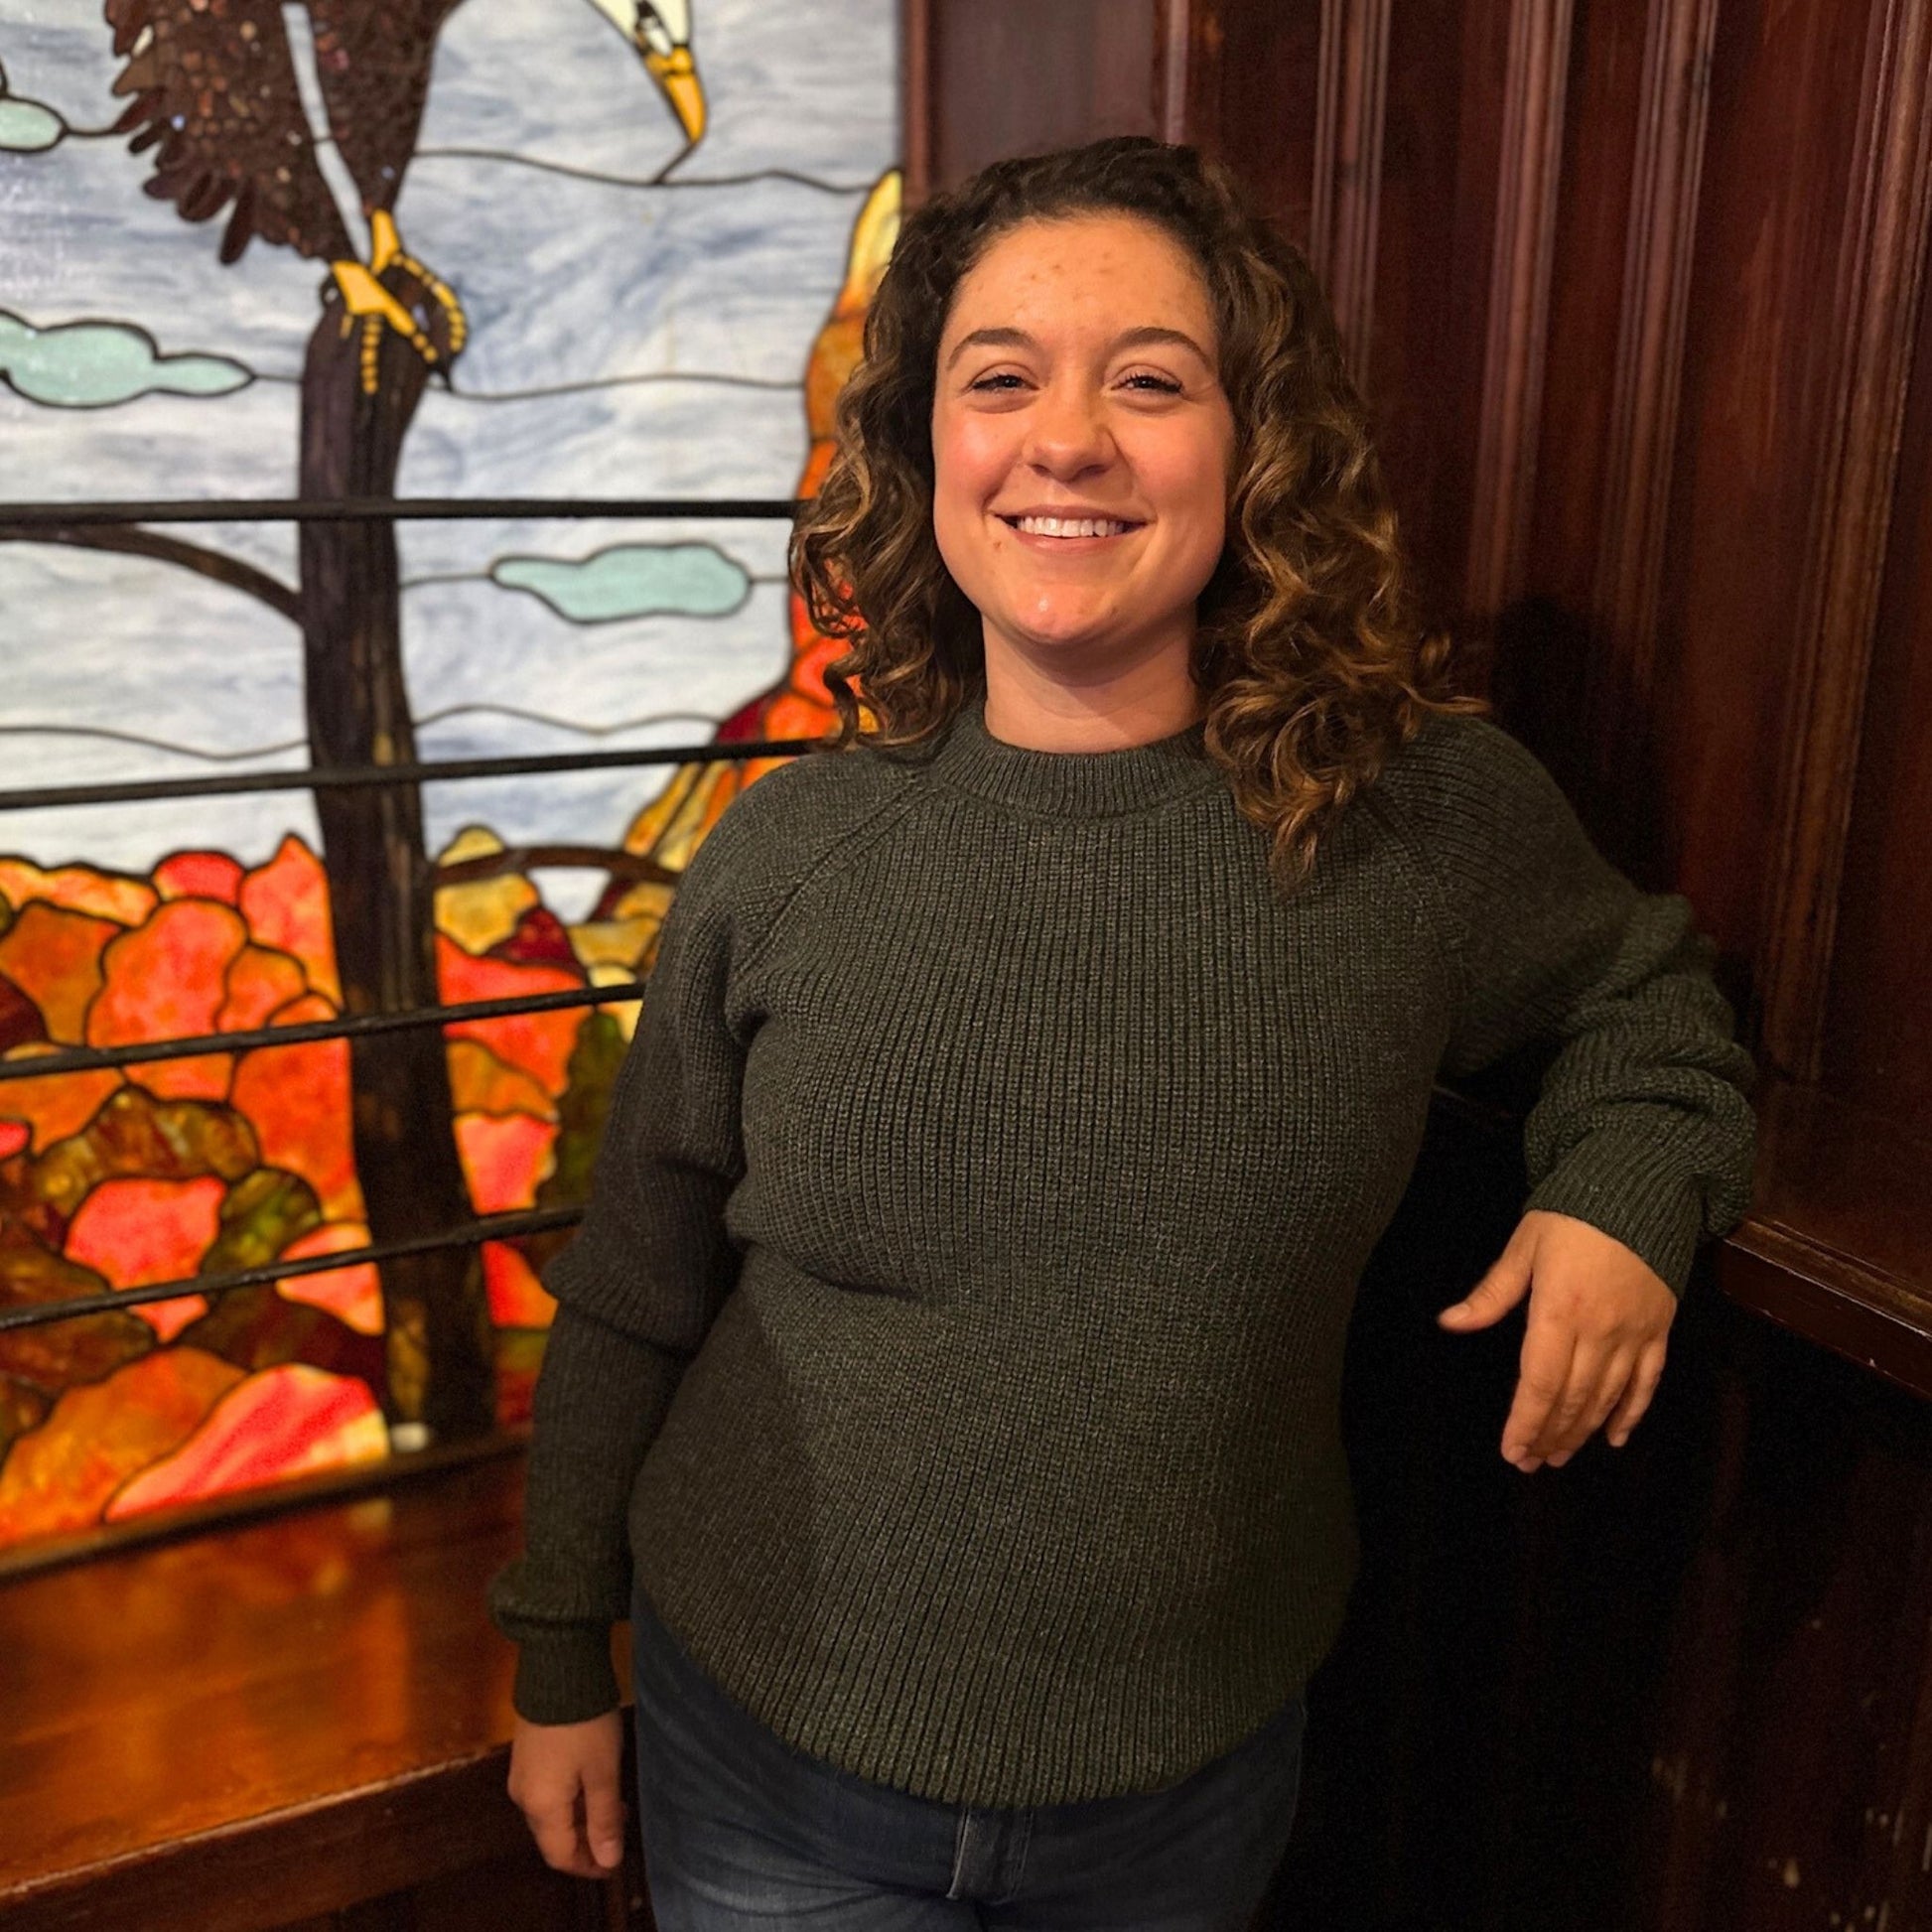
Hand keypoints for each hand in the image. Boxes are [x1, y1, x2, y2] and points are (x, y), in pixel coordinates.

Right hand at [506, 1708, 627, 1878]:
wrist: (559, 1670)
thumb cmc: (585, 1725)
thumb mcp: (603, 1773)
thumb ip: (604, 1819)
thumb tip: (608, 1861)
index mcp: (541, 1807)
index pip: (560, 1855)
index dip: (588, 1865)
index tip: (614, 1862)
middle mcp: (524, 1796)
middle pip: (553, 1836)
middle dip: (586, 1839)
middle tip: (621, 1826)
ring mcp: (521, 1774)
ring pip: (550, 1813)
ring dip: (581, 1816)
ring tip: (614, 1804)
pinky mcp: (526, 1754)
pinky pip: (546, 1792)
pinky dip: (571, 1798)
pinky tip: (593, 1783)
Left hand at [1436, 1208, 1676, 1470]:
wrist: (1641, 1189)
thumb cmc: (1573, 1216)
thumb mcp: (1523, 1247)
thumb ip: (1491, 1294)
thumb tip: (1450, 1322)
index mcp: (1559, 1312)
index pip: (1540, 1383)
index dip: (1526, 1422)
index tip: (1512, 1451)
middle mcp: (1600, 1331)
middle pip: (1572, 1398)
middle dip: (1549, 1435)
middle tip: (1530, 1461)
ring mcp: (1634, 1334)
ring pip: (1607, 1398)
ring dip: (1582, 1431)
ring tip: (1559, 1455)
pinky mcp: (1659, 1330)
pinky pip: (1647, 1382)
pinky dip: (1631, 1413)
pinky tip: (1614, 1437)